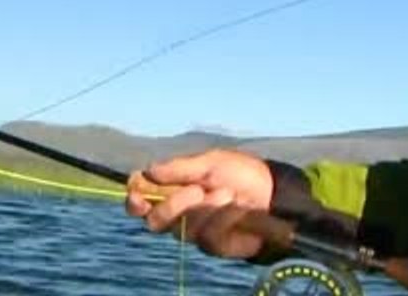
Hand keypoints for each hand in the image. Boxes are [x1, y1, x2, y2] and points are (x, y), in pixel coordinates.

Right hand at [125, 149, 274, 258]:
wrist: (273, 194)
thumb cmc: (242, 174)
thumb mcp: (212, 163)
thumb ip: (180, 169)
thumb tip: (147, 171)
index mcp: (174, 188)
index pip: (142, 198)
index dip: (134, 198)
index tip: (137, 193)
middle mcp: (179, 212)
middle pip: (155, 220)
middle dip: (173, 206)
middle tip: (197, 191)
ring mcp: (194, 229)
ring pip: (182, 227)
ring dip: (206, 209)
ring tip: (228, 194)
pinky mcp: (211, 245)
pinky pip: (206, 236)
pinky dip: (221, 219)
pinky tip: (236, 209)